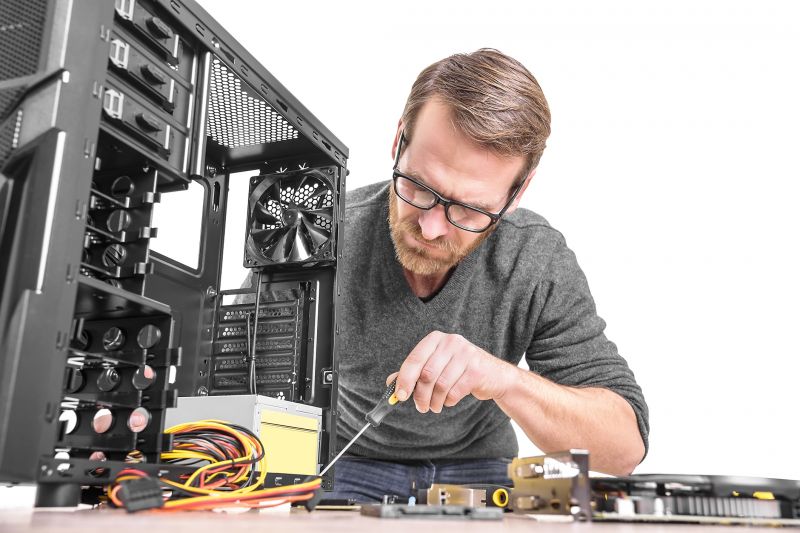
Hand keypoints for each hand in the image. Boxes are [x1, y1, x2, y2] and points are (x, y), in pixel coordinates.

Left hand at [387, 331, 515, 413]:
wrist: (494, 375)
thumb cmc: (459, 371)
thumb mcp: (436, 366)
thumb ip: (414, 373)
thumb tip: (391, 383)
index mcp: (436, 339)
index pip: (414, 359)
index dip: (405, 379)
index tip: (400, 396)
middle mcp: (451, 342)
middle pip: (427, 374)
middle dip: (421, 395)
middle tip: (421, 407)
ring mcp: (466, 354)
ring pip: (441, 385)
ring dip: (435, 401)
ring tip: (435, 406)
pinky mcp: (477, 369)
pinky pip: (455, 391)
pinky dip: (449, 400)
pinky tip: (450, 400)